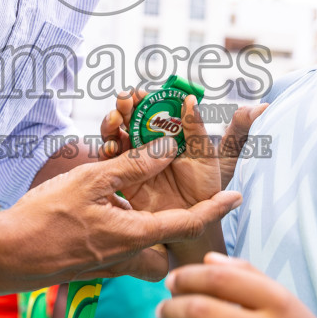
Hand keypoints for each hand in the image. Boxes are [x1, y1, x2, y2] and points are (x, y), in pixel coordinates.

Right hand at [0, 140, 241, 291]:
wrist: (2, 257)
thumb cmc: (43, 219)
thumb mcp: (90, 181)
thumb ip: (131, 165)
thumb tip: (166, 147)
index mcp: (133, 235)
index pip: (187, 223)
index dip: (215, 209)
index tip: (236, 197)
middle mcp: (126, 257)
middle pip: (169, 246)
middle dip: (175, 227)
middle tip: (172, 202)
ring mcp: (106, 265)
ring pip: (141, 248)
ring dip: (142, 222)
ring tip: (127, 194)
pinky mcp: (89, 266)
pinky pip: (116, 248)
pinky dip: (116, 224)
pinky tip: (95, 205)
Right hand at [100, 91, 267, 205]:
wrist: (195, 225)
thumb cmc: (207, 189)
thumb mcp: (205, 156)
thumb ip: (197, 129)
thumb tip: (191, 100)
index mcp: (172, 138)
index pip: (156, 112)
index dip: (147, 100)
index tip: (139, 91)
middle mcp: (152, 148)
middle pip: (134, 123)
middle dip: (126, 109)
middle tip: (124, 98)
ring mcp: (137, 165)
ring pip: (121, 139)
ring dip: (114, 126)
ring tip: (114, 118)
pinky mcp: (126, 182)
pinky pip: (114, 165)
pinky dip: (109, 154)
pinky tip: (110, 147)